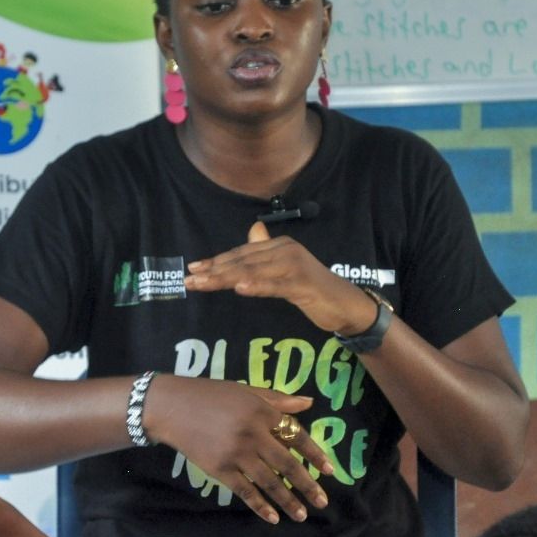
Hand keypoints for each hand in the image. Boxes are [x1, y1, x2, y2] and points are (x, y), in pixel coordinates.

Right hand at [144, 375, 333, 525]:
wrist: (172, 407)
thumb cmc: (210, 396)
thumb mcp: (246, 391)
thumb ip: (277, 400)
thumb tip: (308, 403)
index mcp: (262, 411)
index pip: (296, 436)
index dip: (315, 455)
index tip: (330, 471)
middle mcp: (253, 434)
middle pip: (287, 464)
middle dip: (307, 484)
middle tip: (322, 501)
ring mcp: (237, 454)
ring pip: (269, 482)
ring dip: (288, 500)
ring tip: (302, 514)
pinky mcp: (220, 470)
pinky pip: (245, 491)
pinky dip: (260, 505)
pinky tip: (272, 517)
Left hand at [185, 221, 377, 335]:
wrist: (347, 304)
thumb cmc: (314, 289)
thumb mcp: (287, 270)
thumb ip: (267, 255)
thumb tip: (253, 232)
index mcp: (279, 246)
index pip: (242, 254)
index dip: (217, 261)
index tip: (194, 270)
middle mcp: (285, 250)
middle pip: (243, 261)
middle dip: (214, 271)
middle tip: (189, 280)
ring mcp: (295, 266)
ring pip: (253, 272)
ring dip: (225, 278)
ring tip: (203, 284)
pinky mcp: (303, 284)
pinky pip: (275, 285)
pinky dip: (256, 286)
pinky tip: (239, 288)